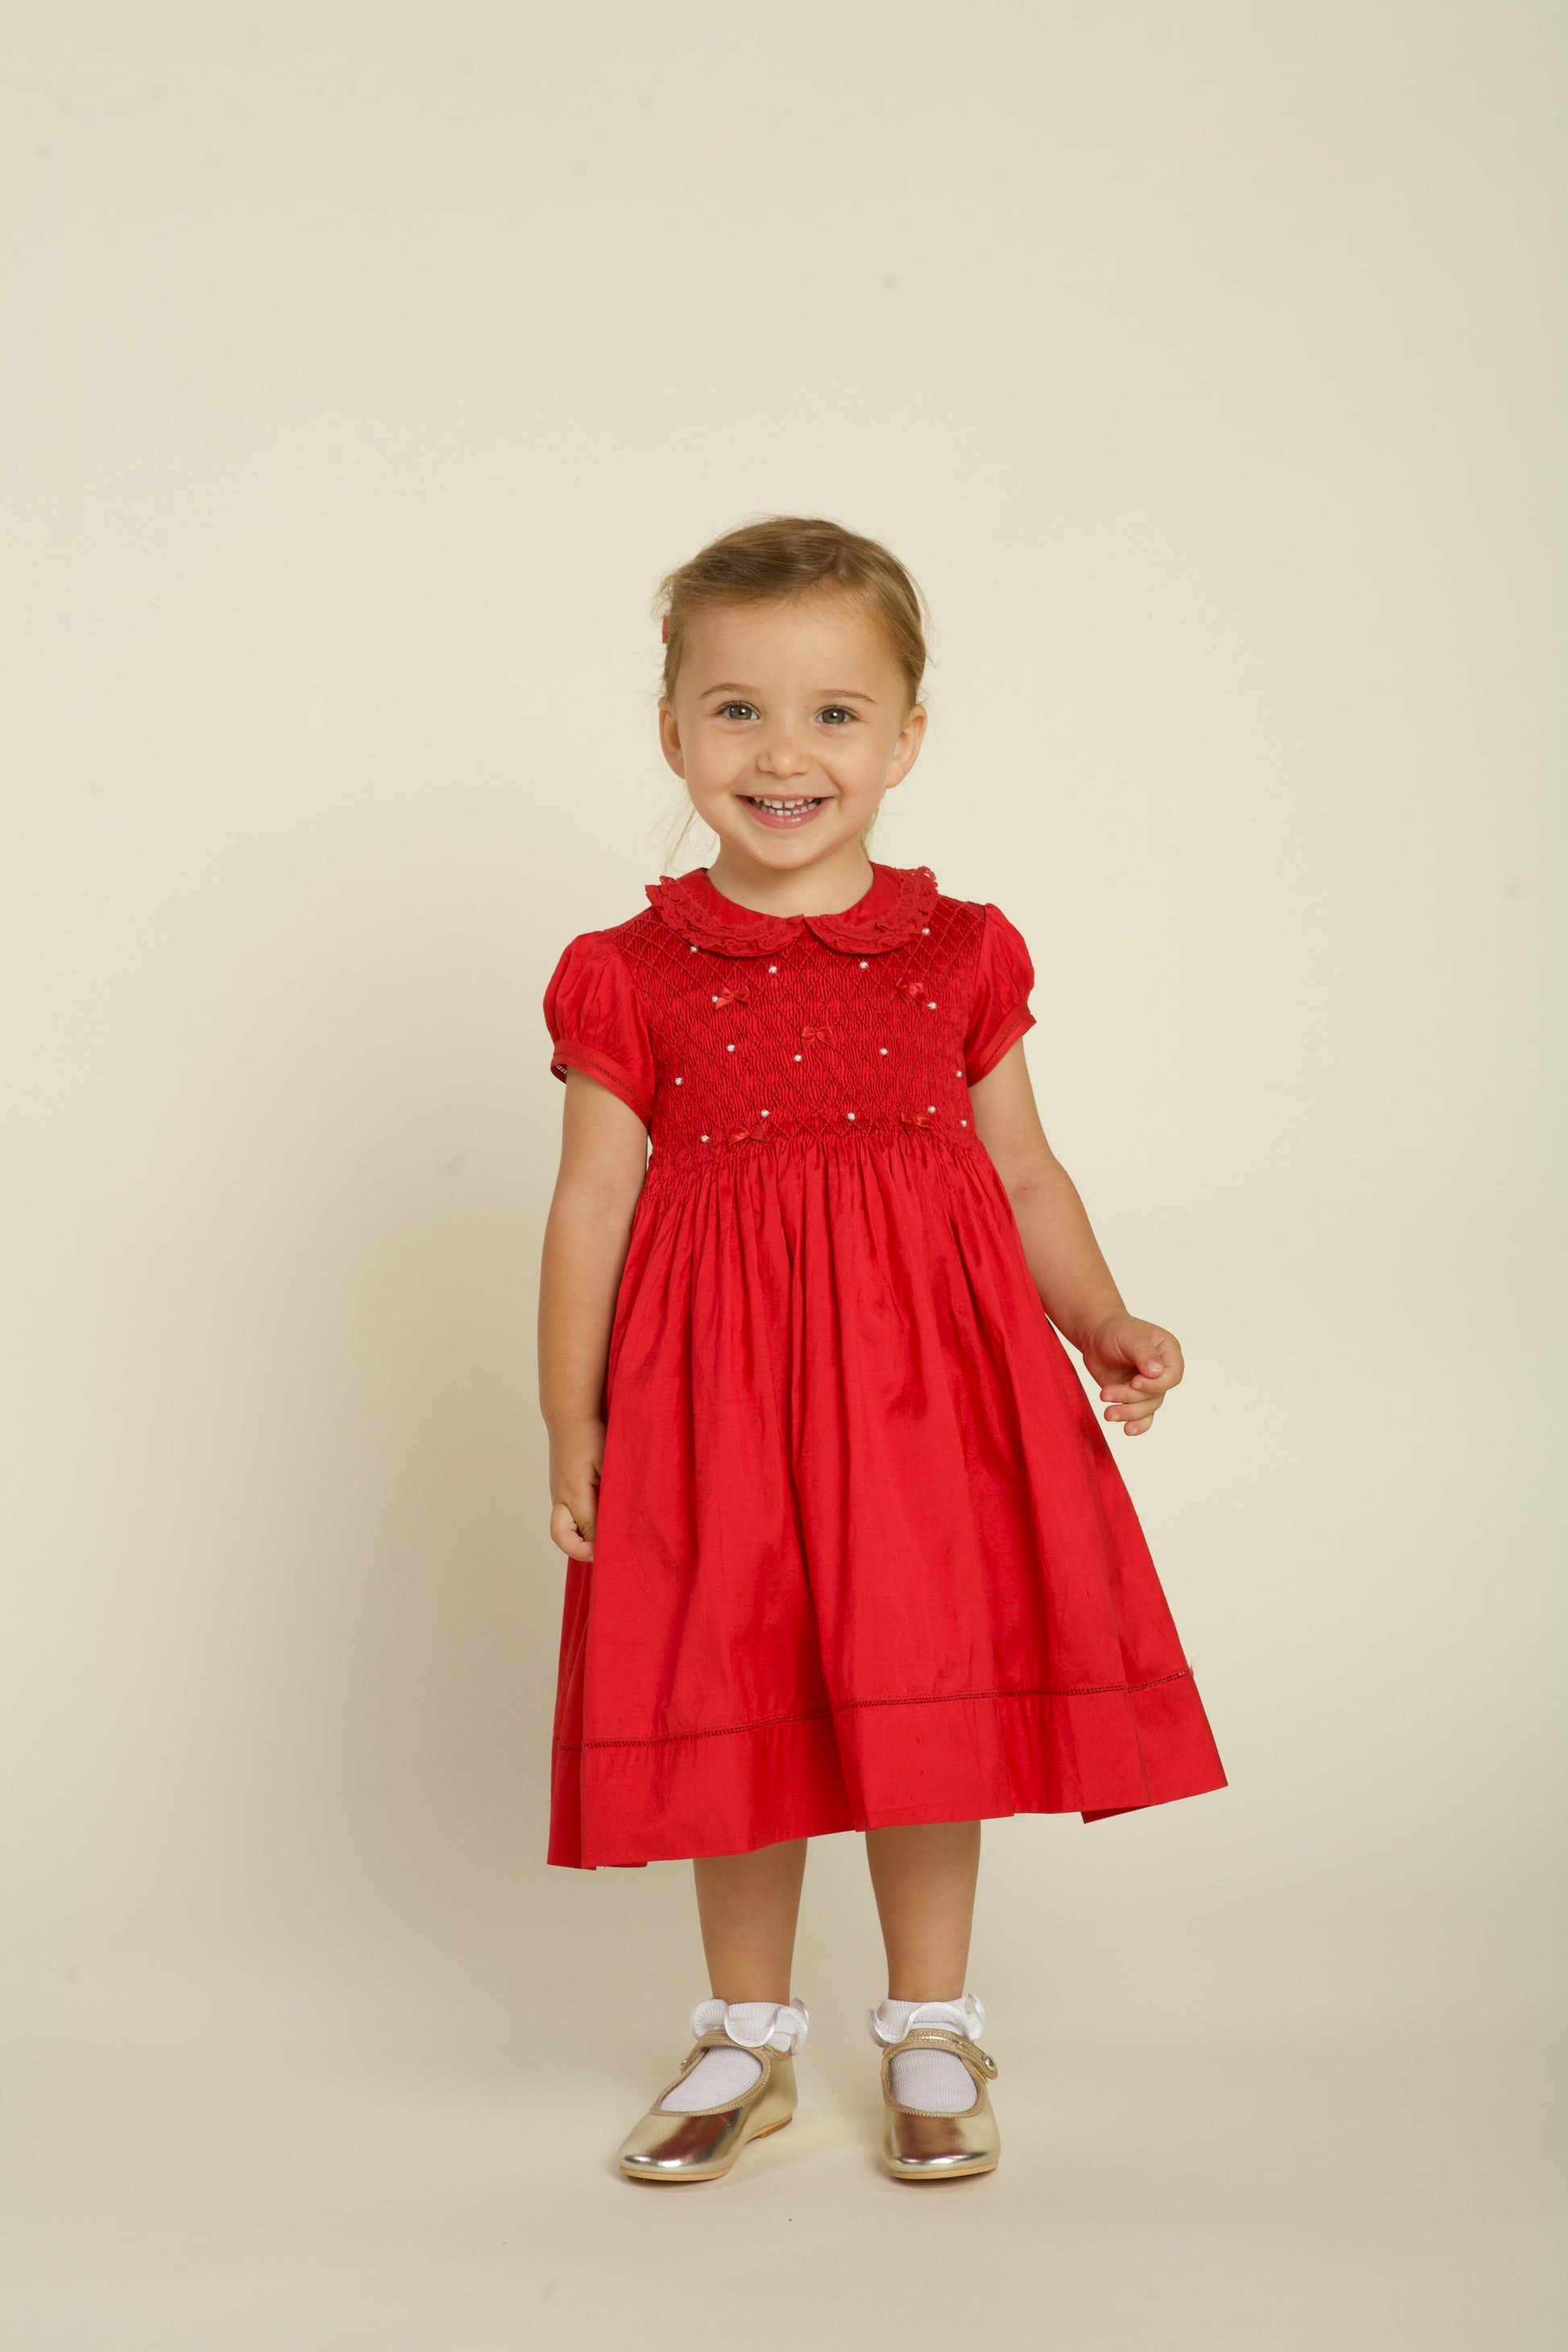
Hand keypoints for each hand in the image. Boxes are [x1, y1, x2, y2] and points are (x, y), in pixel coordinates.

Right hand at [548, 1420, 603, 1560]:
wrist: (568, 1416)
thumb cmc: (591, 1436)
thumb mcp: (606, 1462)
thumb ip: (611, 1492)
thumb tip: (620, 1520)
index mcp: (573, 1491)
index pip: (587, 1529)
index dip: (600, 1545)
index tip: (615, 1553)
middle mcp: (560, 1497)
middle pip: (561, 1536)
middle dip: (579, 1551)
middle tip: (601, 1555)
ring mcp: (557, 1494)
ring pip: (561, 1530)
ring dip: (577, 1541)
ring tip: (601, 1544)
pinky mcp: (559, 1491)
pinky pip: (565, 1518)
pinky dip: (577, 1528)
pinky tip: (596, 1526)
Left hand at [1081, 1315, 1182, 1437]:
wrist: (1095, 1335)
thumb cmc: (1115, 1330)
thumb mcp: (1130, 1337)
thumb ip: (1144, 1353)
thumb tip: (1157, 1372)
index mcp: (1169, 1352)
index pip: (1172, 1376)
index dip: (1155, 1384)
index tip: (1134, 1382)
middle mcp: (1163, 1372)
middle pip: (1156, 1395)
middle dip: (1131, 1398)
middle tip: (1105, 1393)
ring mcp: (1149, 1386)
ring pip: (1147, 1408)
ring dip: (1127, 1412)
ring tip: (1108, 1413)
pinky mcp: (1135, 1397)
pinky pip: (1143, 1416)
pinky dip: (1137, 1424)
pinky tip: (1127, 1429)